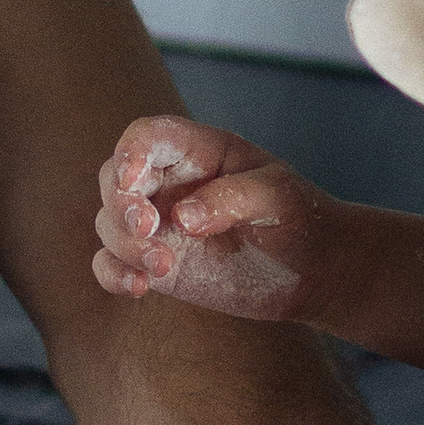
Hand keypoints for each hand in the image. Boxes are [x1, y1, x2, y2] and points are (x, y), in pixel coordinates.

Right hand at [93, 117, 335, 320]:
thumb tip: (181, 218)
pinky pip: (113, 264)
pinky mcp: (156, 262)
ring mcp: (160, 224)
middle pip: (115, 179)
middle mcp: (169, 183)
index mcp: (197, 151)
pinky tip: (139, 288)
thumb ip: (232, 198)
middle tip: (148, 229)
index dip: (131, 152)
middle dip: (121, 204)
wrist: (313, 268)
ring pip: (110, 223)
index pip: (148, 136)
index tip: (133, 182)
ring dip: (125, 244)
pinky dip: (113, 274)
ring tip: (163, 267)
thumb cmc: (300, 218)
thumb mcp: (278, 197)